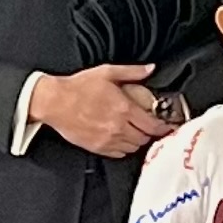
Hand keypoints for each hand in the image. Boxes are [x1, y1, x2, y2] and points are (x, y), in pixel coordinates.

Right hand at [28, 62, 173, 157]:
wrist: (54, 102)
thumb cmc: (78, 87)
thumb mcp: (107, 72)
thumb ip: (132, 72)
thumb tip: (150, 69)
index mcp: (124, 109)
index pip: (152, 125)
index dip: (163, 127)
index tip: (167, 126)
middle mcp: (118, 127)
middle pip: (144, 138)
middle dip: (150, 133)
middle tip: (149, 126)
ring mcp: (108, 139)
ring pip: (133, 147)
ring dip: (137, 140)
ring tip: (135, 131)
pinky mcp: (98, 147)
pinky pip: (119, 153)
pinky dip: (124, 147)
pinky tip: (121, 138)